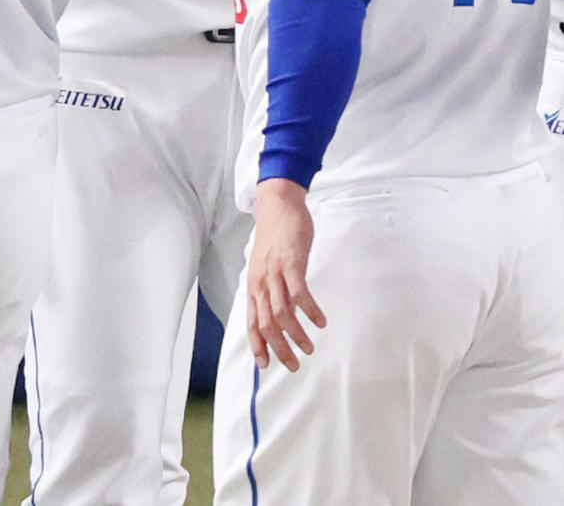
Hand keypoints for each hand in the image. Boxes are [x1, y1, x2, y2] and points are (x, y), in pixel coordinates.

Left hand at [247, 178, 325, 371]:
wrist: (277, 205)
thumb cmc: (274, 238)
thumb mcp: (265, 266)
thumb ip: (269, 289)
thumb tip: (276, 313)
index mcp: (253, 284)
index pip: (251, 321)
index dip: (257, 345)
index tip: (264, 366)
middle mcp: (260, 281)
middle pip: (266, 323)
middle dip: (279, 348)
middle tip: (294, 364)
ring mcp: (275, 272)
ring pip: (280, 312)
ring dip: (295, 334)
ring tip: (309, 346)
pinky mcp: (291, 262)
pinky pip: (299, 292)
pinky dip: (309, 310)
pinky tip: (320, 320)